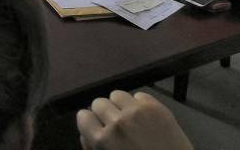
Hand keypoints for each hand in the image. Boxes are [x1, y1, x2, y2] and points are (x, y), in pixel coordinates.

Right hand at [77, 91, 192, 149]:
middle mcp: (117, 122)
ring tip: (131, 119)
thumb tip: (86, 132)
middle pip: (98, 103)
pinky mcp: (156, 107)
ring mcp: (137, 112)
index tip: (97, 128)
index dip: (90, 123)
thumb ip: (93, 147)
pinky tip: (146, 118)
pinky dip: (139, 105)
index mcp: (103, 140)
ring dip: (120, 106)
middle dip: (104, 114)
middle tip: (116, 126)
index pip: (83, 116)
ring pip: (116, 95)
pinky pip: (138, 95)